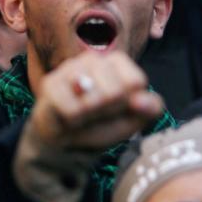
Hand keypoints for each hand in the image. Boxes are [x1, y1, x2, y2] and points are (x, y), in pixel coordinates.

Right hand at [28, 52, 164, 153]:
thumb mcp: (134, 119)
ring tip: (84, 114)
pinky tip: (68, 117)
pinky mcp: (51, 84)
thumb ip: (150, 107)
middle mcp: (92, 59)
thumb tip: (141, 101)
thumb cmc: (102, 124)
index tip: (119, 107)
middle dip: (108, 111)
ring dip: (91, 116)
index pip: (135, 81)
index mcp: (116, 62)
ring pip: (94, 99)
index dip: (129, 102)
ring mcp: (69, 69)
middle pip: (115, 91)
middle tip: (97, 113)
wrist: (68, 142)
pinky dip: (73, 121)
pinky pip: (72, 109)